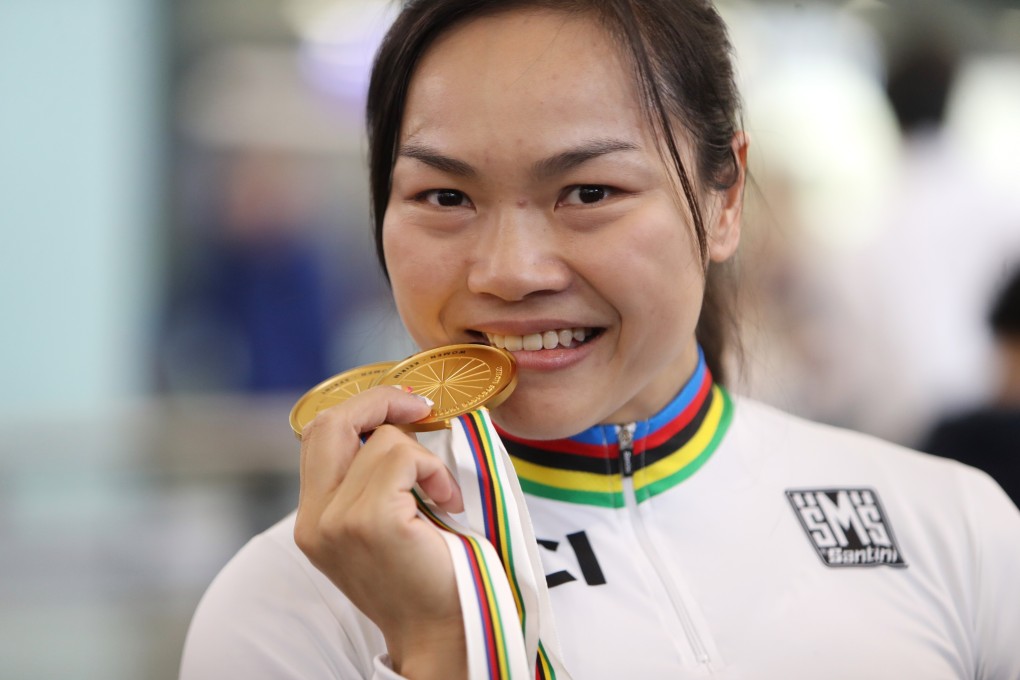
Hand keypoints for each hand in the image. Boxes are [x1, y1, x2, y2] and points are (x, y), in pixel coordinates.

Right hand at [294, 386, 466, 678]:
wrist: (439, 631)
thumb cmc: (422, 575)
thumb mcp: (378, 524)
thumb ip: (367, 480)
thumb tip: (397, 419)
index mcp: (311, 518)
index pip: (317, 434)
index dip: (359, 407)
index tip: (403, 407)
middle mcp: (314, 520)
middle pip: (328, 421)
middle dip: (380, 400)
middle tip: (421, 407)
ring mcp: (337, 521)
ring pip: (382, 440)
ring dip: (424, 455)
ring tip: (441, 491)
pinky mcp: (371, 521)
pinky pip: (404, 457)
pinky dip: (434, 470)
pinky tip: (447, 500)